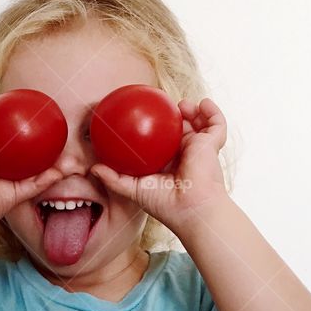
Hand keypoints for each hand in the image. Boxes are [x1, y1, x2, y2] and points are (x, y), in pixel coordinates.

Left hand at [90, 97, 230, 234]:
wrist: (190, 207)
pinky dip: (213, 112)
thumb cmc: (164, 204)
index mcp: (168, 162)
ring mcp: (200, 148)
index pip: (161, 141)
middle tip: (162, 106)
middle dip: (174, 116)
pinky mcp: (212, 145)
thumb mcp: (133, 190)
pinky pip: (217, 124)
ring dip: (192, 110)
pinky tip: (204, 102)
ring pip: (199, 123)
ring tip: (182, 104)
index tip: (142, 116)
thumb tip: (93, 168)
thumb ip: (113, 179)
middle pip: (180, 129)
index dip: (154, 129)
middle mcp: (184, 153)